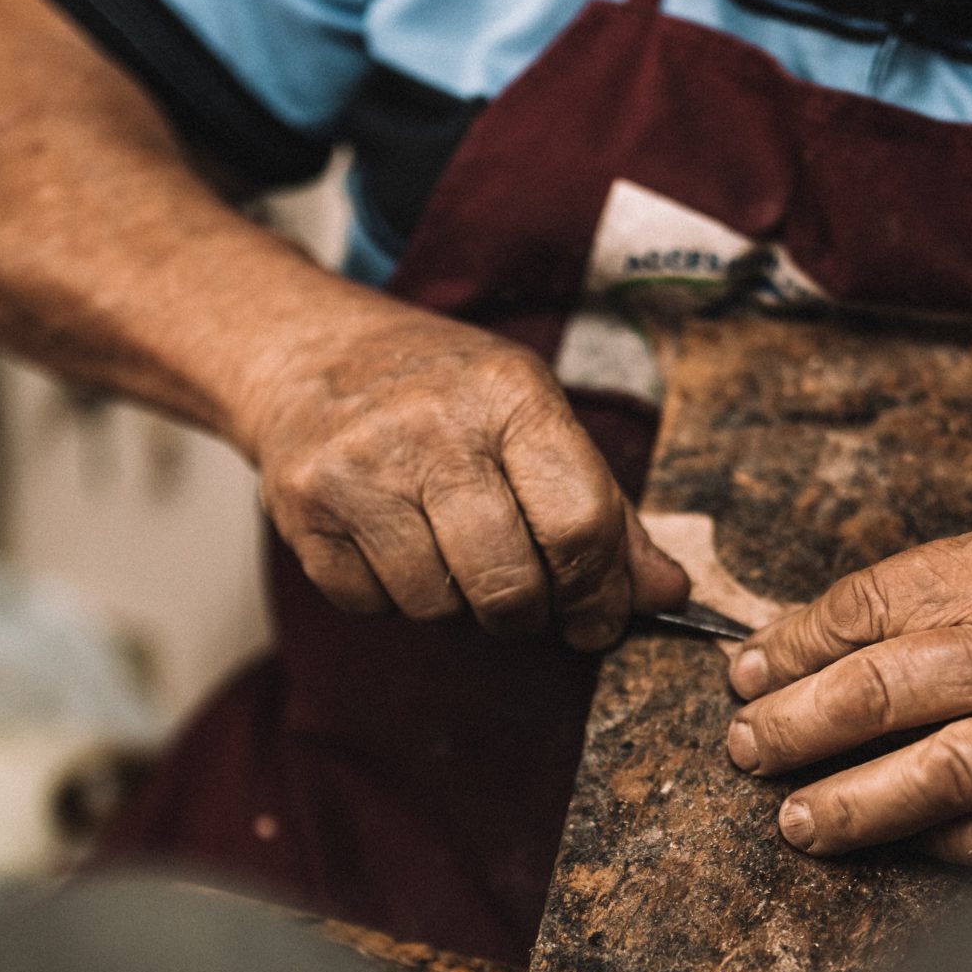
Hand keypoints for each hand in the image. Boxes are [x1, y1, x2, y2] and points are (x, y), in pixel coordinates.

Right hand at [242, 302, 687, 647]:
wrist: (306, 352)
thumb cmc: (440, 392)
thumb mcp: (532, 416)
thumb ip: (604, 508)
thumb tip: (667, 593)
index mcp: (510, 395)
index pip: (580, 524)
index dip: (601, 594)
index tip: (600, 619)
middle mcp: (432, 428)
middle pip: (508, 584)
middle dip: (528, 615)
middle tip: (525, 601)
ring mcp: (359, 469)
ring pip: (437, 608)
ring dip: (455, 604)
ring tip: (448, 552)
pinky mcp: (304, 510)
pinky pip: (371, 606)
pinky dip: (390, 597)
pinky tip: (391, 544)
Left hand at [720, 487, 971, 864]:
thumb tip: (872, 612)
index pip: (870, 604)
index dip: (796, 643)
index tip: (749, 669)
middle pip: (877, 689)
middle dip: (792, 725)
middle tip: (742, 748)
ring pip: (930, 773)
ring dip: (848, 804)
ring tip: (794, 822)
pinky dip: (952, 851)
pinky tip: (907, 855)